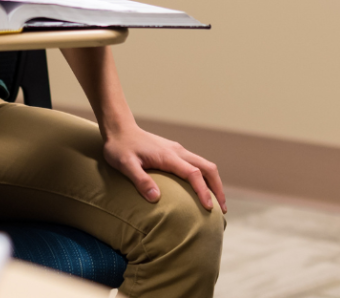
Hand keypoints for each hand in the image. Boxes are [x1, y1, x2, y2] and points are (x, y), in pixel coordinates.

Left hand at [102, 123, 226, 212]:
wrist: (118, 128)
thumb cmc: (119, 147)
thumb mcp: (125, 164)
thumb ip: (140, 180)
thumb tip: (156, 198)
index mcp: (168, 156)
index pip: (193, 174)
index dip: (203, 191)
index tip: (209, 208)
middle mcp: (177, 151)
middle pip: (208, 168)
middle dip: (218, 188)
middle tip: (222, 210)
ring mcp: (177, 150)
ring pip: (204, 165)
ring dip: (213, 183)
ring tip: (216, 204)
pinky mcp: (174, 151)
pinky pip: (196, 164)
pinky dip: (204, 178)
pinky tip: (200, 190)